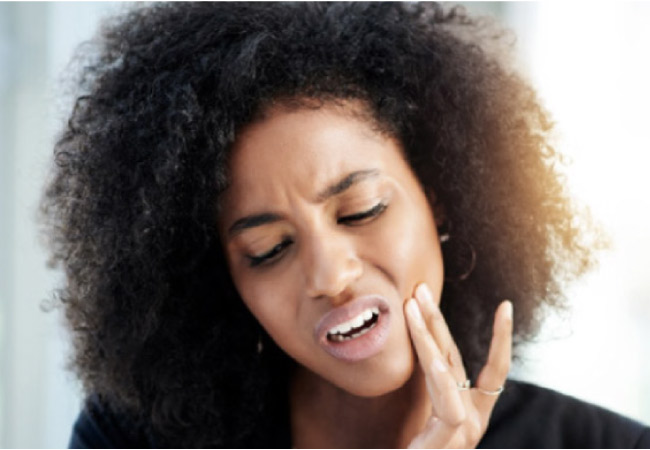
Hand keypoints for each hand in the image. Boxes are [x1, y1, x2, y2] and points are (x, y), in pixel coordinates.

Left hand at [404, 283, 512, 447]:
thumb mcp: (427, 431)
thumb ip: (435, 397)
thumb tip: (430, 367)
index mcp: (469, 413)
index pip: (489, 369)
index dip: (499, 339)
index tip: (506, 307)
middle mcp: (471, 418)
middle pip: (455, 359)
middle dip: (438, 321)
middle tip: (419, 289)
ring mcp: (464, 429)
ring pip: (447, 370)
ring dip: (427, 334)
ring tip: (411, 304)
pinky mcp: (452, 437)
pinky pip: (445, 397)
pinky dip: (436, 369)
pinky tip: (424, 345)